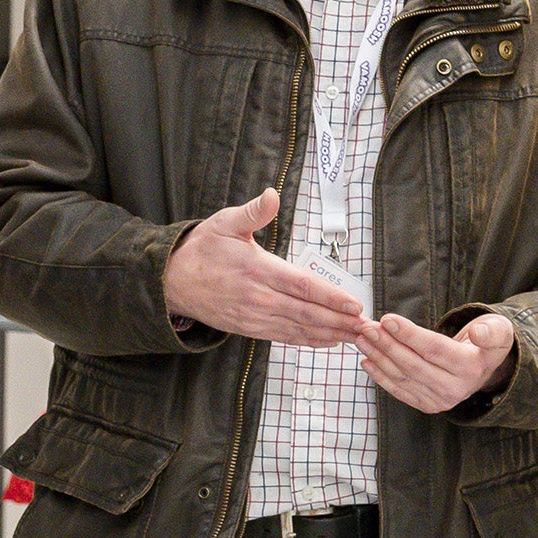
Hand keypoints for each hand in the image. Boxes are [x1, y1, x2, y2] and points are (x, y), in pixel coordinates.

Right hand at [162, 190, 377, 347]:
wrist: (172, 281)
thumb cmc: (202, 249)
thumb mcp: (225, 223)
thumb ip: (253, 212)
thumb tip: (271, 196)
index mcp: (256, 269)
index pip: (302, 286)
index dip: (330, 297)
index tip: (354, 304)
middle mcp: (257, 297)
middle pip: (305, 313)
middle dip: (338, 321)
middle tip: (365, 327)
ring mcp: (253, 317)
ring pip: (297, 329)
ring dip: (328, 334)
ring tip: (354, 337)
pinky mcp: (249, 328)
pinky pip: (283, 337)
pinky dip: (308, 341)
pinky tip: (327, 341)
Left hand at [357, 311, 517, 415]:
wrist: (483, 369)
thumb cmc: (486, 343)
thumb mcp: (499, 331)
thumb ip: (491, 331)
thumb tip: (478, 333)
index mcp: (471, 367)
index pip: (434, 349)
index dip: (409, 334)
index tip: (387, 319)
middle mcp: (455, 388)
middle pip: (413, 365)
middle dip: (387, 345)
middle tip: (367, 327)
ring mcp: (440, 401)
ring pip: (403, 377)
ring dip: (379, 358)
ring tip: (362, 339)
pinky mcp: (427, 405)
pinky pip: (399, 391)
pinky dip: (380, 376)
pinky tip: (367, 361)